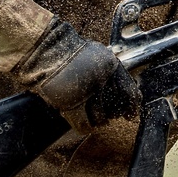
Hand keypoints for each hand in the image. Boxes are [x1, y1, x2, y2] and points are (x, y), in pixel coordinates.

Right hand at [15, 19, 140, 132]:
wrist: (46, 50)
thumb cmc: (69, 52)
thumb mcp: (97, 55)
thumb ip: (109, 70)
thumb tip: (123, 89)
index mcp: (111, 65)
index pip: (130, 91)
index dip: (131, 105)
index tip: (131, 113)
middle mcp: (102, 78)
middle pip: (115, 107)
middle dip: (110, 112)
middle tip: (104, 111)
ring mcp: (87, 91)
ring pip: (101, 117)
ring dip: (96, 118)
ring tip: (89, 111)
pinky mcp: (71, 103)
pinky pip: (84, 124)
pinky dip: (84, 126)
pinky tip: (84, 123)